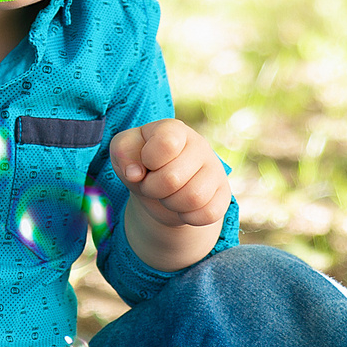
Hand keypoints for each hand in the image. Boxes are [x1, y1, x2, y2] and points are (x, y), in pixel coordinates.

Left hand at [111, 118, 226, 228]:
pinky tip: (182, 207)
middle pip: (173, 178)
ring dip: (170, 203)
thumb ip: (123, 152)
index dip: (148, 160)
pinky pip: (209, 214)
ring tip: (166, 195)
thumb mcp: (125, 151)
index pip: (166, 144)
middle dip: (153, 188)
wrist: (161, 187)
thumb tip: (135, 173)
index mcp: (174, 129)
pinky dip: (189, 217)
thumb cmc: (141, 163)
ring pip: (194, 198)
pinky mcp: (223, 194)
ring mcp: (215, 170)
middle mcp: (199, 145)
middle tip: (151, 184)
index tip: (145, 162)